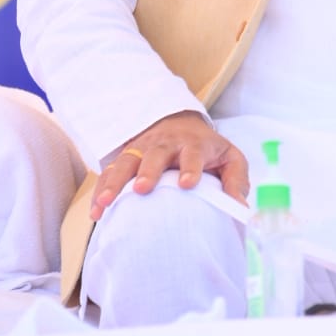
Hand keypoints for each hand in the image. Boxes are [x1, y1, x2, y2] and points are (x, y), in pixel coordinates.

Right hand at [90, 110, 248, 220]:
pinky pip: (109, 173)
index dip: (191, 167)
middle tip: (143, 189)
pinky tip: (96, 212)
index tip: (188, 184)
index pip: (193, 153)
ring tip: (107, 202)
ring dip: (116, 181)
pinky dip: (101, 191)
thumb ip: (236, 179)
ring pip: (127, 161)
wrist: (179, 124)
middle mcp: (166, 144)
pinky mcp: (126, 158)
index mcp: (194, 144)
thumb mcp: (229, 157)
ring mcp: (143, 149)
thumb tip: (239, 208)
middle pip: (156, 154)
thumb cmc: (207, 149)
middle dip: (149, 170)